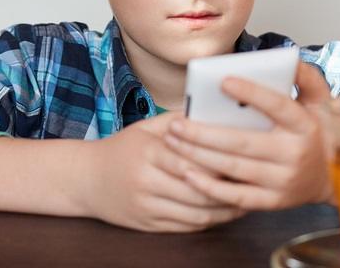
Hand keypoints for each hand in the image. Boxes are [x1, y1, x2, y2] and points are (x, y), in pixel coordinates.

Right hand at [85, 111, 247, 231]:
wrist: (86, 180)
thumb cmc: (122, 149)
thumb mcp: (145, 128)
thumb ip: (178, 121)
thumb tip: (212, 112)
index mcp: (146, 152)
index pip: (189, 158)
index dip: (217, 161)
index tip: (243, 157)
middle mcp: (145, 180)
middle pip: (196, 188)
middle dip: (227, 186)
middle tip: (254, 180)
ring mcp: (146, 205)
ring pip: (194, 212)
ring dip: (224, 209)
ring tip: (246, 198)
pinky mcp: (147, 225)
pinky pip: (185, 227)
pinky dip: (209, 221)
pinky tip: (224, 212)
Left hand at [162, 61, 334, 210]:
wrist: (336, 176)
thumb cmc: (316, 132)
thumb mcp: (320, 100)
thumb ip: (305, 76)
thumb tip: (287, 59)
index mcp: (304, 125)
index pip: (277, 106)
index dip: (251, 93)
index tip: (222, 81)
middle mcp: (294, 154)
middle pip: (242, 142)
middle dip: (203, 133)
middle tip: (176, 123)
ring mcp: (283, 180)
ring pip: (233, 167)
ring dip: (198, 155)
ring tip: (173, 142)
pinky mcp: (273, 201)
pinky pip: (236, 196)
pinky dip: (210, 186)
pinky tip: (188, 173)